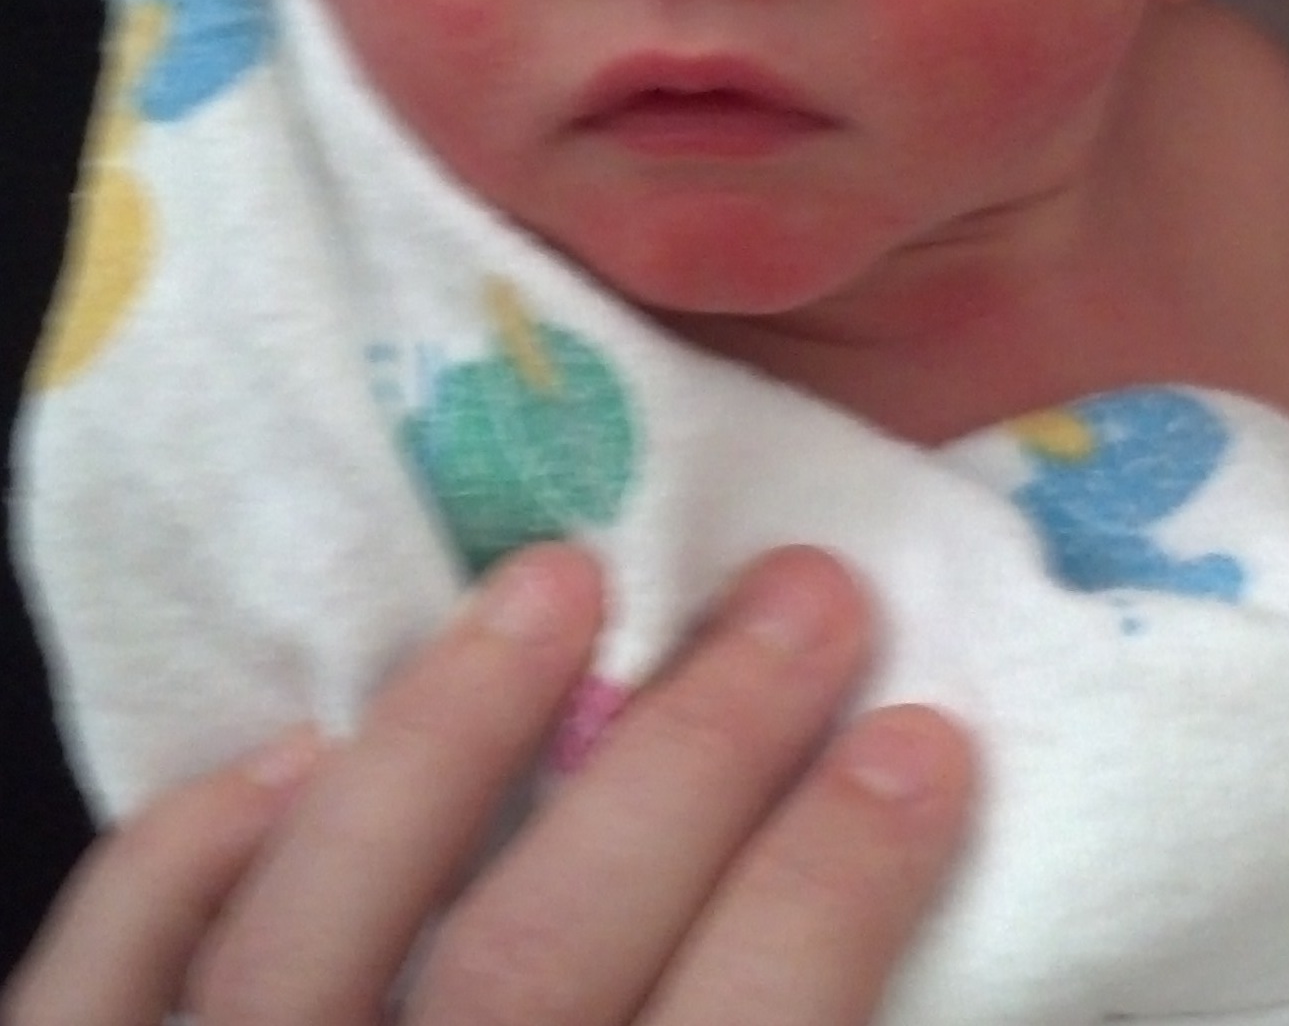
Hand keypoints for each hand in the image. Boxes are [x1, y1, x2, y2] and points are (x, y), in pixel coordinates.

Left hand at [3, 544, 971, 1025]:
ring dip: (447, 730)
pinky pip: (94, 995)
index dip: (837, 888)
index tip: (924, 740)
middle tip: (806, 597)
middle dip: (693, 757)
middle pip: (537, 962)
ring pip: (309, 928)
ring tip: (563, 576)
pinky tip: (290, 751)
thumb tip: (900, 1011)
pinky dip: (182, 856)